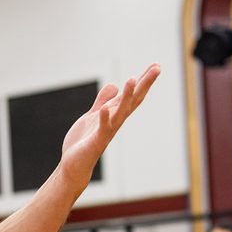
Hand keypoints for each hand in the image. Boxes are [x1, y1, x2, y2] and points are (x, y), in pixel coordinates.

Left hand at [58, 67, 160, 185]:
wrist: (74, 165)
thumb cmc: (84, 142)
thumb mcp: (93, 115)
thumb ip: (103, 101)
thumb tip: (115, 86)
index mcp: (114, 114)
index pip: (132, 95)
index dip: (143, 81)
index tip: (156, 65)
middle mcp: (114, 122)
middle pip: (132, 101)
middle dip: (144, 84)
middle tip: (157, 68)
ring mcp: (106, 132)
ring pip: (120, 113)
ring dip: (127, 97)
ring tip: (132, 79)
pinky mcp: (96, 142)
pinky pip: (102, 129)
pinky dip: (104, 119)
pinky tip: (105, 109)